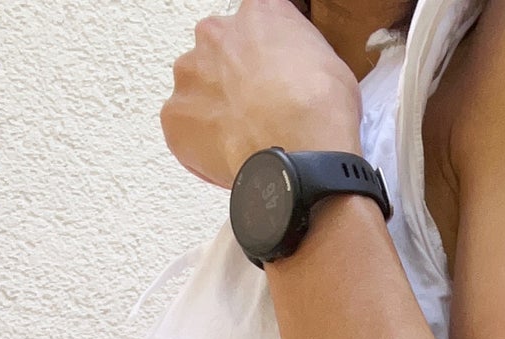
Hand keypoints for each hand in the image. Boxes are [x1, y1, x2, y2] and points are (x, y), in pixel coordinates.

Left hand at [161, 0, 363, 188]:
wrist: (300, 153)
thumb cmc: (319, 109)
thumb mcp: (329, 61)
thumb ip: (299, 55)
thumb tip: (298, 70)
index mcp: (257, 14)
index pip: (254, 30)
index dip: (264, 60)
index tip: (270, 80)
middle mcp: (216, 34)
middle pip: (217, 56)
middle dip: (231, 82)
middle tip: (255, 112)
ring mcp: (190, 74)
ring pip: (196, 91)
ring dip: (213, 111)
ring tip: (241, 138)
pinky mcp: (175, 117)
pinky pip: (184, 132)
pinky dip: (199, 146)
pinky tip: (227, 157)